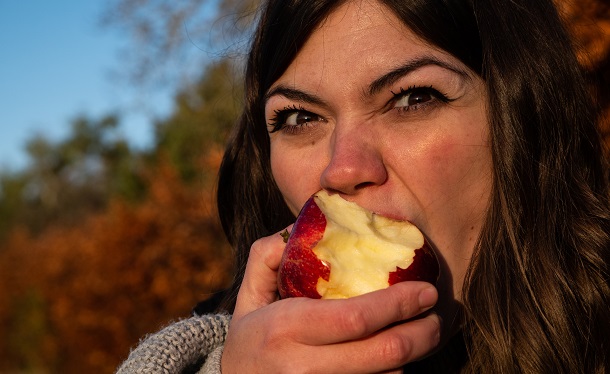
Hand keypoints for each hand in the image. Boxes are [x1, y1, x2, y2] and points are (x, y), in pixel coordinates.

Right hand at [221, 228, 440, 372]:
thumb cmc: (250, 336)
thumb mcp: (249, 293)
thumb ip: (268, 255)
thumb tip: (297, 226)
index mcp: (285, 328)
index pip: (356, 317)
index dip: (398, 304)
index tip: (426, 290)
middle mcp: (302, 367)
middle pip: (382, 353)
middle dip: (422, 335)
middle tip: (438, 318)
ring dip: (412, 357)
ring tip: (424, 335)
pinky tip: (399, 359)